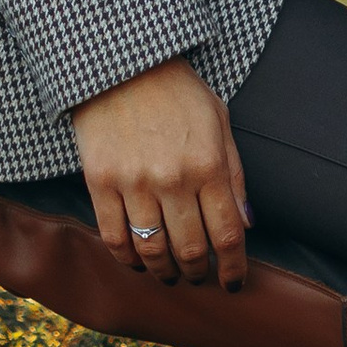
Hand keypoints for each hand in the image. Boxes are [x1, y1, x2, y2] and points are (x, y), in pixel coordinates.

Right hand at [68, 59, 248, 288]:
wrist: (121, 63)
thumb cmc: (177, 91)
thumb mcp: (219, 121)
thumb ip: (234, 175)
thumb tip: (246, 224)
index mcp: (208, 164)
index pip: (227, 235)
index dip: (233, 268)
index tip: (233, 283)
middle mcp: (173, 178)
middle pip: (191, 250)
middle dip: (198, 273)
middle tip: (198, 276)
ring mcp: (134, 182)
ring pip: (153, 251)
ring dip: (164, 272)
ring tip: (169, 273)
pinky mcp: (100, 182)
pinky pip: (114, 237)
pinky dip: (128, 259)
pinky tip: (137, 261)